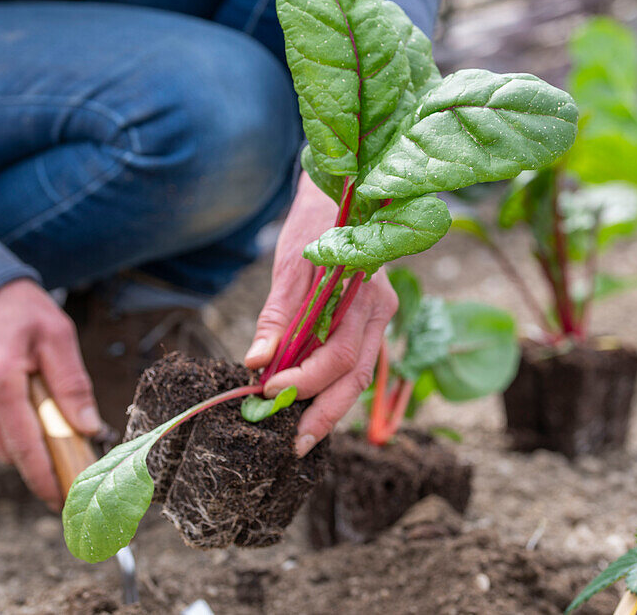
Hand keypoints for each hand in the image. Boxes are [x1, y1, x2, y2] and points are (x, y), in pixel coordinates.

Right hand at [0, 278, 101, 509]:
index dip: (44, 477)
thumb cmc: (20, 309)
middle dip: (41, 469)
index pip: (24, 445)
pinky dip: (16, 427)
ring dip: (29, 447)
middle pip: (11, 451)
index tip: (63, 500)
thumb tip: (89, 428)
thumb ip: (72, 383)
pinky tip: (36, 416)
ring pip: (1, 441)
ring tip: (63, 445)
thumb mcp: (57, 335)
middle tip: (74, 481)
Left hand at [245, 174, 397, 456]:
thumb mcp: (290, 264)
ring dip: (328, 407)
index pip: (339, 356)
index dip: (304, 380)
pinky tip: (307, 403)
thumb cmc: (316, 223)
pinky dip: (330, 386)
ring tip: (298, 434)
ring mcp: (379, 318)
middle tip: (292, 445)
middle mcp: (381, 312)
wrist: (343, 193)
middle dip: (323, 415)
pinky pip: (353, 363)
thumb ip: (276, 316)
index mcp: (366, 297)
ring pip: (358, 376)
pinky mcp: (369, 322)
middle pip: (355, 378)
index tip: (267, 391)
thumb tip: (255, 362)